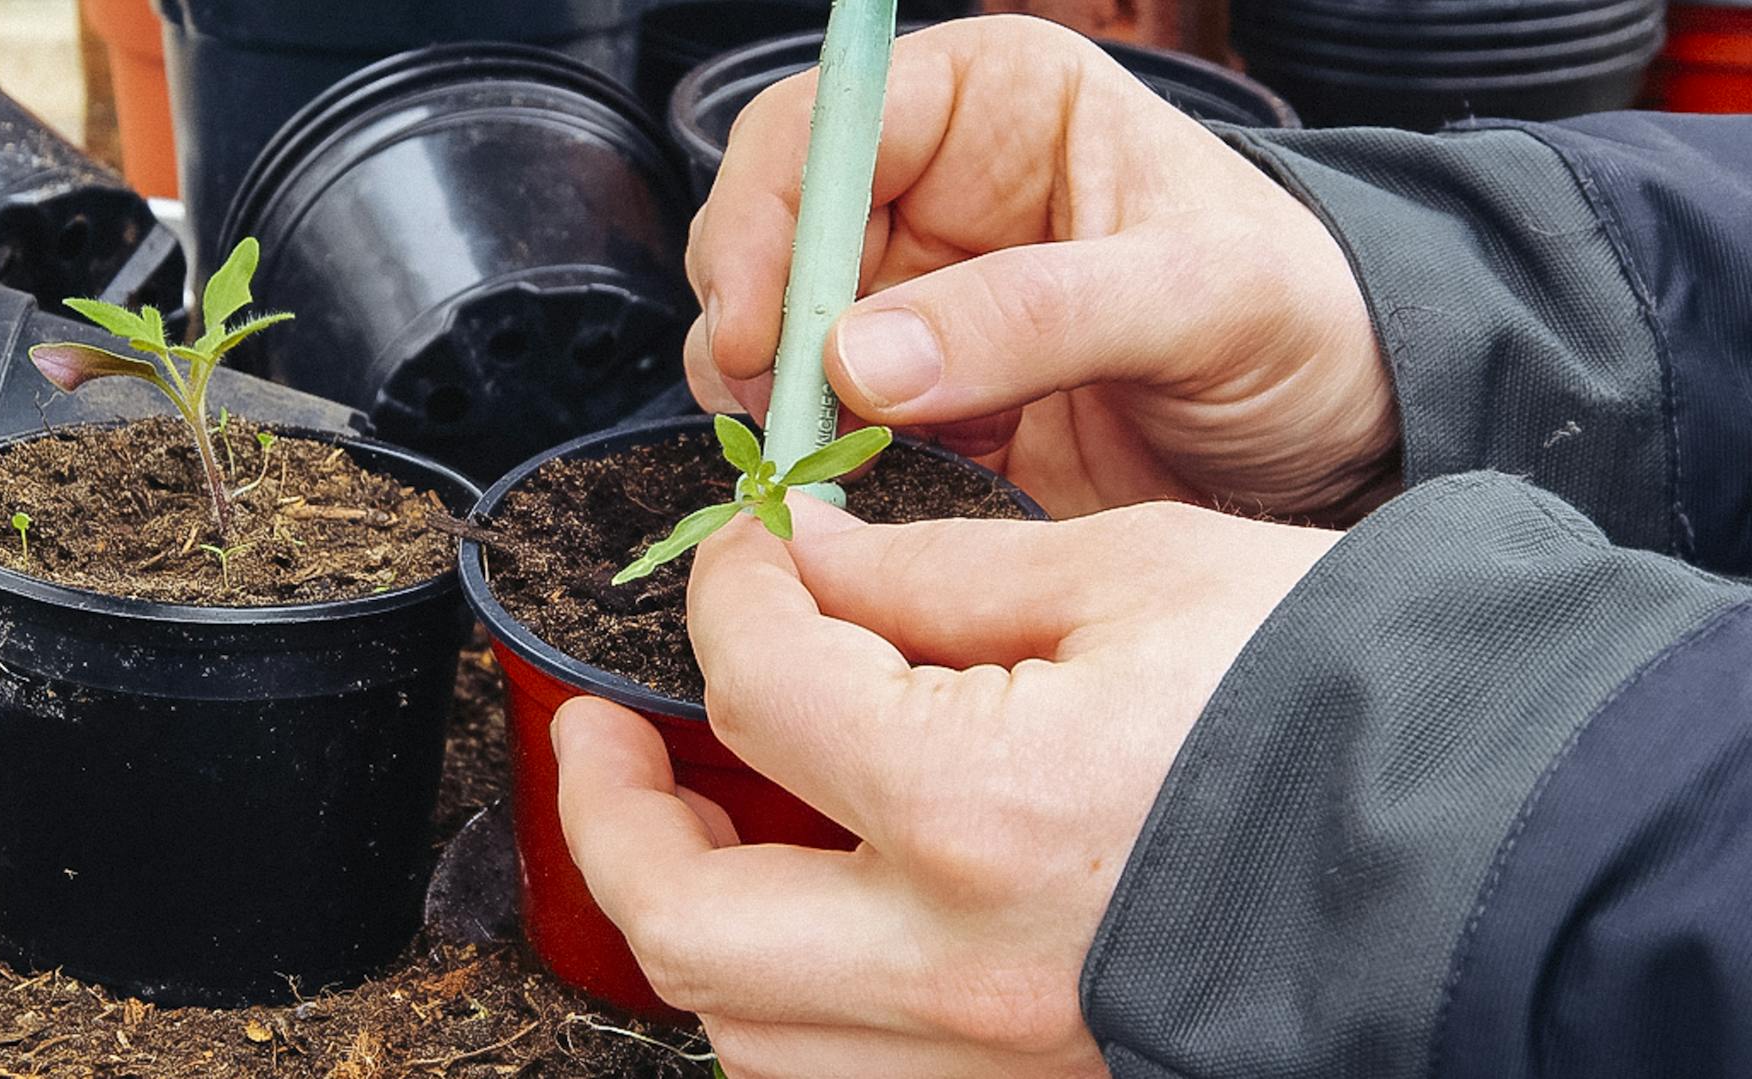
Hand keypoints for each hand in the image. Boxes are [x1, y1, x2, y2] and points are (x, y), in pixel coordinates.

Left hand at [553, 497, 1339, 1076]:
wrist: (1491, 838)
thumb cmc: (1336, 694)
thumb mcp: (1124, 574)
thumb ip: (925, 578)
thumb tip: (798, 570)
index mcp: (978, 804)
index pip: (757, 685)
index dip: (724, 592)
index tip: (748, 556)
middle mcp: (962, 964)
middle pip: (686, 919)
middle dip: (608, 809)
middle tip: (599, 732)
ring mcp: (993, 1055)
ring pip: (746, 1029)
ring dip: (689, 918)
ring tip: (692, 825)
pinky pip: (846, 1075)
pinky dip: (788, 999)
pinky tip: (802, 923)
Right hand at [684, 15, 1395, 521]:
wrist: (1349, 433)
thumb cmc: (1307, 317)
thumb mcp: (1199, 299)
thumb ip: (1036, 315)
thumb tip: (863, 356)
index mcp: (998, 108)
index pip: (821, 128)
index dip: (764, 221)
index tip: (754, 329)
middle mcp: (941, 193)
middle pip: (775, 237)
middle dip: (755, 326)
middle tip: (779, 415)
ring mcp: (927, 300)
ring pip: (784, 335)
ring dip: (780, 401)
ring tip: (820, 458)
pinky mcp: (932, 398)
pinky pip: (832, 420)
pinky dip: (822, 458)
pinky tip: (857, 487)